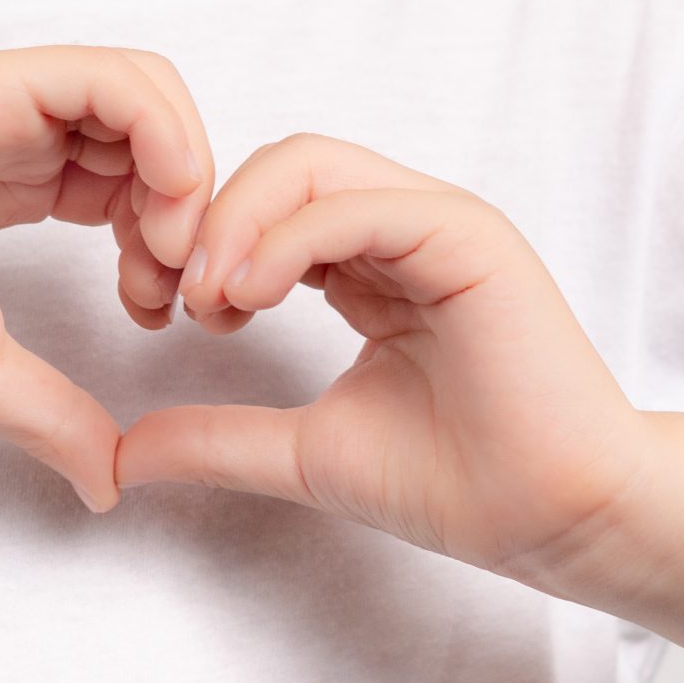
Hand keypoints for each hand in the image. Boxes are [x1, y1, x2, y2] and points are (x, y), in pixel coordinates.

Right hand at [0, 47, 213, 509]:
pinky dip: (163, 140)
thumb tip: (110, 486)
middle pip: (163, 131)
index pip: (147, 173)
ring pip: (151, 93)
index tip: (159, 311)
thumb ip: (57, 418)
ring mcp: (11, 101)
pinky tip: (151, 219)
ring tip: (162, 256)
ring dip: (186, 174)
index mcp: (29, 174)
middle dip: (194, 208)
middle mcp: (26, 128)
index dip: (177, 237)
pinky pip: (114, 81)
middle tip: (177, 287)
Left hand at [119, 134, 652, 581]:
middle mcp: (409, 233)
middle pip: (281, 165)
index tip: (167, 317)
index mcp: (378, 268)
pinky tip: (253, 294)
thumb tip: (125, 454)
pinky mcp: (470, 238)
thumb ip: (222, 439)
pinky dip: (289, 237)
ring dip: (237, 221)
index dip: (204, 244)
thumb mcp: (306, 452)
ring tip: (211, 298)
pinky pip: (359, 203)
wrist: (558, 519)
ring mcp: (442, 227)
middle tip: (175, 298)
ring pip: (310, 164)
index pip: (270, 206)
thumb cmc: (465, 486)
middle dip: (207, 219)